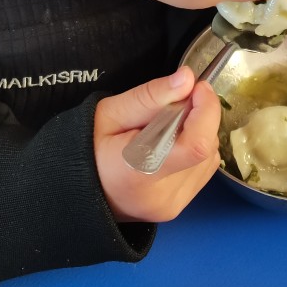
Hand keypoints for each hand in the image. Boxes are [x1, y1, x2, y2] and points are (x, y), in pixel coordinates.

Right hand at [94, 66, 221, 222]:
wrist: (76, 188)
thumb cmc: (88, 147)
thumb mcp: (110, 112)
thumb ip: (150, 96)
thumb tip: (186, 79)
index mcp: (138, 171)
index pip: (195, 145)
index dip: (206, 111)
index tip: (197, 88)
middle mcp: (160, 195)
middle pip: (205, 147)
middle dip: (199, 116)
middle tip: (173, 105)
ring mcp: (171, 205)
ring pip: (210, 156)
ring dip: (198, 132)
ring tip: (166, 128)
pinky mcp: (178, 207)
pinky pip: (204, 169)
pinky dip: (196, 149)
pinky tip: (171, 144)